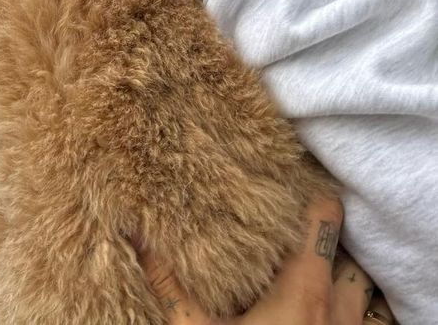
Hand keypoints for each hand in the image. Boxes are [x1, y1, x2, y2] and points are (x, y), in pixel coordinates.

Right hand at [137, 195, 391, 323]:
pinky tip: (309, 313)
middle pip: (346, 253)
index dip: (310, 196)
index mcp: (305, 290)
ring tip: (299, 272)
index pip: (326, 216)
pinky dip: (340, 312)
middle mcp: (339, 310)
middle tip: (287, 234)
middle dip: (321, 242)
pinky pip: (360, 323)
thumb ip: (169, 283)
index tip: (286, 185)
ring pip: (356, 290)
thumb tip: (135, 232)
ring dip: (334, 279)